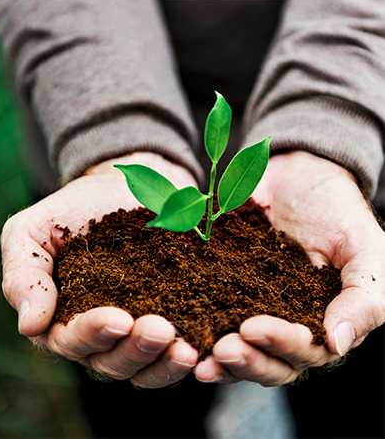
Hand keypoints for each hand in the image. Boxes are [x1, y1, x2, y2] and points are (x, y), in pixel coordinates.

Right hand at [1, 152, 200, 387]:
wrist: (122, 186)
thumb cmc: (69, 211)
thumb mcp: (30, 231)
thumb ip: (23, 275)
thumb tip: (29, 327)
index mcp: (57, 321)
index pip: (69, 341)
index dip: (92, 334)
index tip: (118, 318)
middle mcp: (95, 339)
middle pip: (110, 363)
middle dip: (134, 351)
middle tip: (159, 329)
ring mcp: (133, 337)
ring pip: (143, 369)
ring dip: (162, 364)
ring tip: (184, 348)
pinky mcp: (169, 326)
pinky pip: (174, 357)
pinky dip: (185, 360)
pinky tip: (202, 350)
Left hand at [194, 151, 384, 385]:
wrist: (295, 175)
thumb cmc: (337, 211)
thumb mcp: (364, 247)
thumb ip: (365, 296)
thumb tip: (337, 343)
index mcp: (321, 326)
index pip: (303, 352)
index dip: (280, 346)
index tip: (253, 328)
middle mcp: (283, 328)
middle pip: (266, 364)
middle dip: (245, 361)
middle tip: (221, 349)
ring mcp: (247, 313)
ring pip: (234, 352)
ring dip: (215, 360)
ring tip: (194, 356)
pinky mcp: (217, 294)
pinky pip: (203, 319)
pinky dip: (192, 329)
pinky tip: (176, 332)